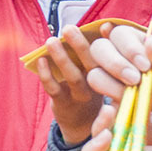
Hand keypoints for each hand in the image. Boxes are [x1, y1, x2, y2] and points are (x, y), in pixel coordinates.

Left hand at [33, 25, 101, 144]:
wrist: (83, 124)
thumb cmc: (92, 88)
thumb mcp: (103, 73)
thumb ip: (103, 52)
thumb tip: (106, 26)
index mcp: (110, 77)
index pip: (111, 60)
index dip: (109, 44)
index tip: (104, 26)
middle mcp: (98, 87)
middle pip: (92, 65)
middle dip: (80, 46)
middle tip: (69, 28)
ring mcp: (81, 96)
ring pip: (73, 77)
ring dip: (61, 58)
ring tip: (51, 40)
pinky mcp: (64, 104)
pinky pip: (54, 88)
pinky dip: (46, 74)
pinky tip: (41, 60)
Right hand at [84, 23, 151, 144]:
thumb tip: (150, 40)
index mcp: (142, 48)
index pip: (119, 34)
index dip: (127, 47)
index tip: (145, 66)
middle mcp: (124, 62)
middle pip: (99, 49)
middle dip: (114, 64)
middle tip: (135, 81)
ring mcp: (115, 85)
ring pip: (95, 76)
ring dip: (111, 87)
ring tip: (136, 100)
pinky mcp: (113, 107)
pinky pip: (101, 106)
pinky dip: (118, 112)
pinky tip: (146, 119)